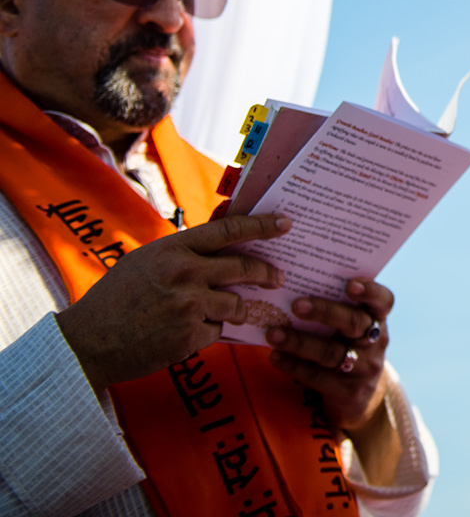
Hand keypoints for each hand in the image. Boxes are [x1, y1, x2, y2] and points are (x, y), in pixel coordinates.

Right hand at [55, 213, 289, 392]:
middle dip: (266, 272)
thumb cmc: (115, 299)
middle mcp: (185, 274)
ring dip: (236, 309)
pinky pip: (217, 331)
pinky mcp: (189, 336)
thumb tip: (222, 249)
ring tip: (227, 311)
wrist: (86, 342)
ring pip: (236, 304)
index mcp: (173, 249)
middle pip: (243, 268)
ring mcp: (189, 306)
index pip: (229, 230)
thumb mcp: (145, 262)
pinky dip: (209, 331)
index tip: (285, 223)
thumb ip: (182, 254)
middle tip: (278, 276)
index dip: (262, 226)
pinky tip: (187, 333)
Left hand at [265, 277, 392, 436]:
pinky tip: (275, 356)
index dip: (370, 291)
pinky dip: (294, 365)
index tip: (350, 284)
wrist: (357, 397)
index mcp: (377, 318)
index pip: (383, 300)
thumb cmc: (344, 346)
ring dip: (299, 342)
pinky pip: (319, 377)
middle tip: (296, 305)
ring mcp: (365, 368)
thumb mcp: (348, 327)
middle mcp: (377, 341)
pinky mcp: (349, 392)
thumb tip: (292, 284)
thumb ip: (335, 307)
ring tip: (273, 333)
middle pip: (354, 323)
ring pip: (331, 352)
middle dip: (324, 312)